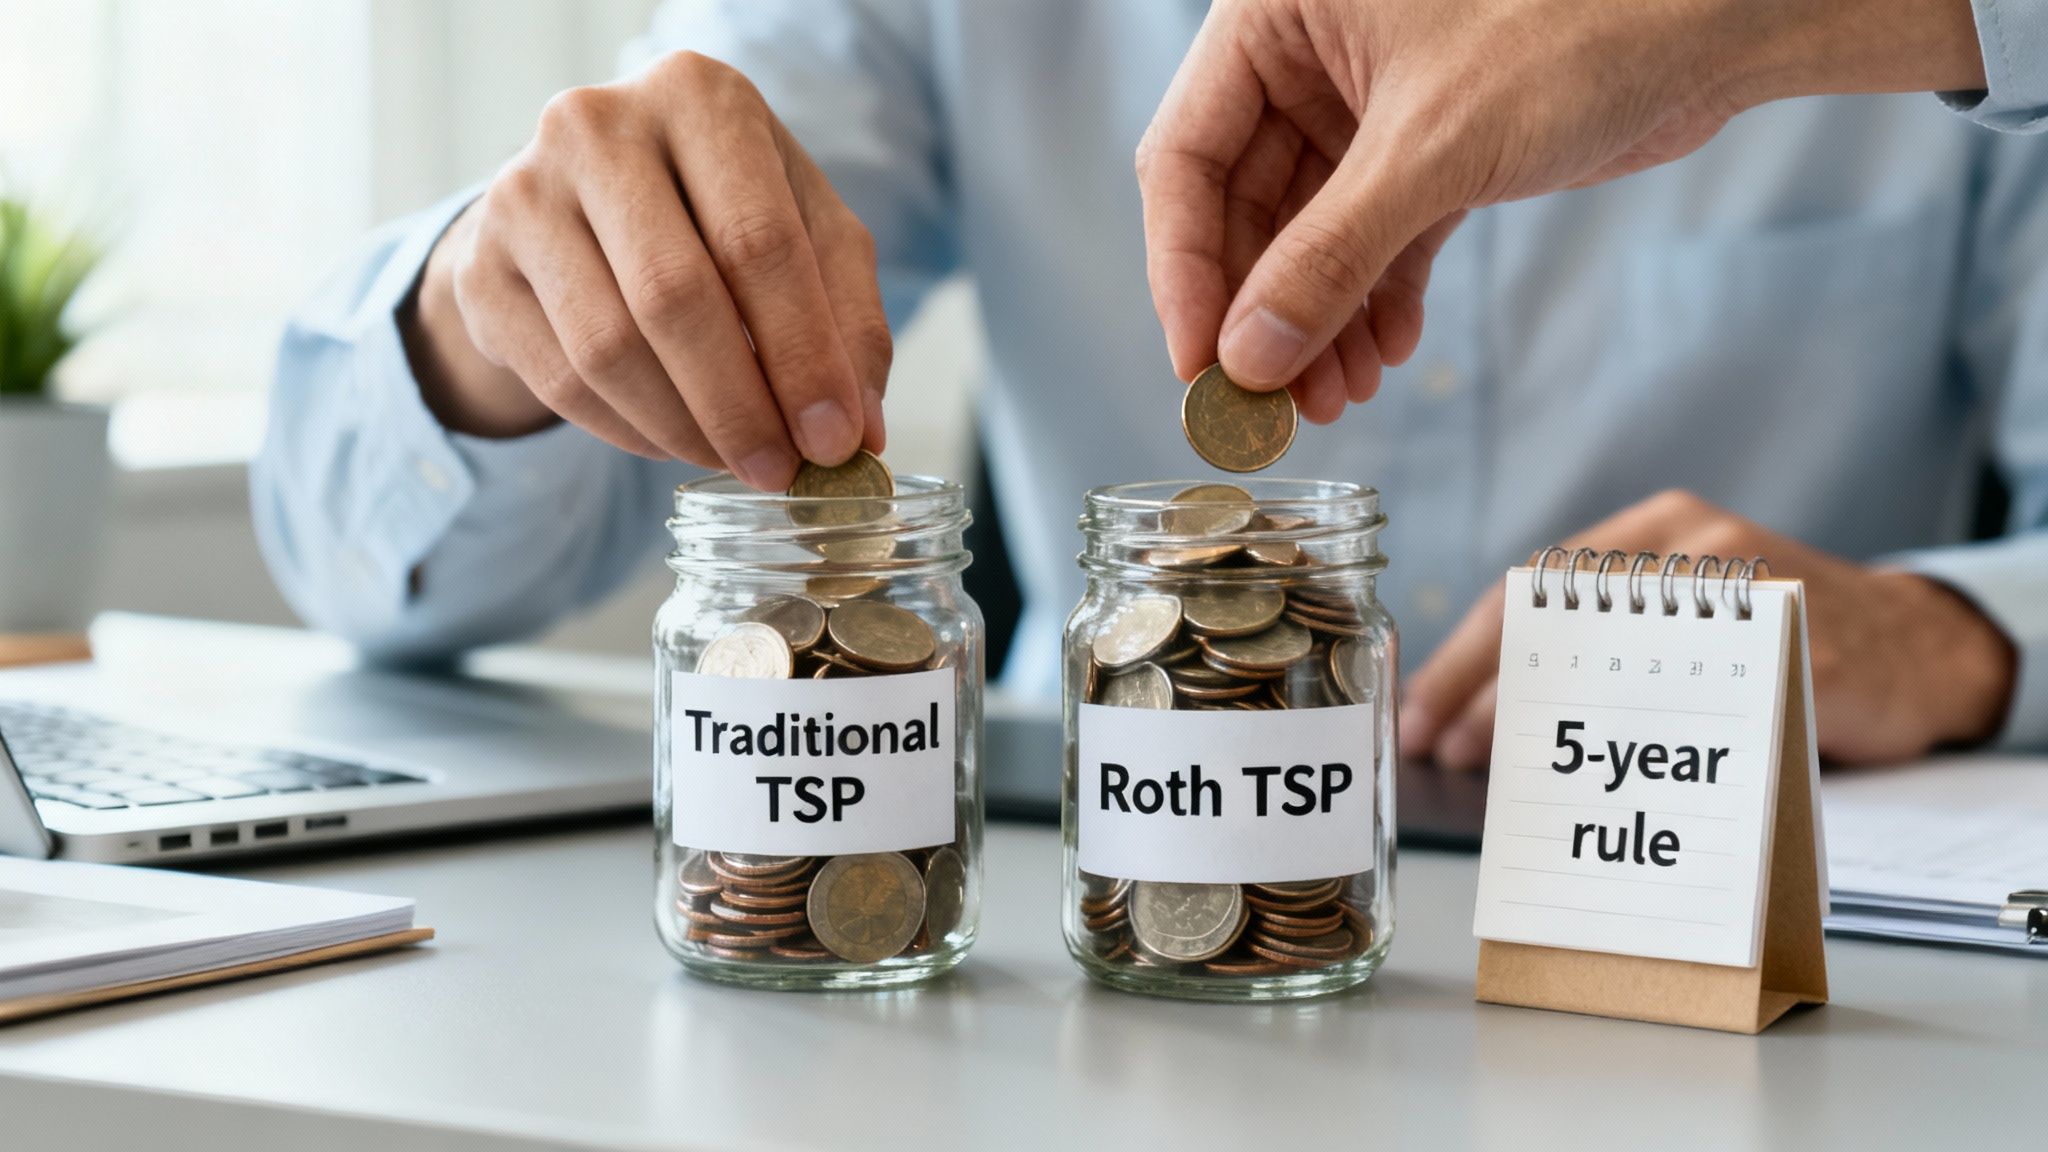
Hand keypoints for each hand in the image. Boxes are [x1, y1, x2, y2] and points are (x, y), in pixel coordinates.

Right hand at [401, 52, 890, 488]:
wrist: (588, 199)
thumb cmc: (722, 209)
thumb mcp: (807, 232)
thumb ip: (848, 321)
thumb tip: (858, 432)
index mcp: (698, 97)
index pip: (758, 241)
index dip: (803, 355)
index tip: (835, 441)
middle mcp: (596, 127)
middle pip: (675, 296)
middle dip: (740, 406)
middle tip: (781, 472)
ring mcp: (523, 194)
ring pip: (609, 348)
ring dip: (685, 429)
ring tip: (736, 461)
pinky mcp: (482, 268)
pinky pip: (562, 379)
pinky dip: (629, 431)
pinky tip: (674, 442)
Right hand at [1138, 0, 1986, 407]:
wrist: (1717, 22)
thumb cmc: (1579, 27)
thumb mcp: (1431, 151)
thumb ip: (1328, 258)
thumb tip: (1248, 360)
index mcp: (1275, 16)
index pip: (1184, 157)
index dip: (1183, 271)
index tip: (1199, 366)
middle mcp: (1307, 56)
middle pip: (1240, 209)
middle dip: (1263, 313)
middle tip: (1270, 406)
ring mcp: (1363, 104)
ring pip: (1306, 236)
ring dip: (1318, 323)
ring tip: (1338, 398)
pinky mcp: (1424, 146)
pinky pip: (1371, 239)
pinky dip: (1375, 300)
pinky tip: (1388, 353)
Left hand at [1401, 491, 2016, 769]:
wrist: (1919, 648)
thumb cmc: (1769, 643)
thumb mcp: (1674, 618)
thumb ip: (1597, 641)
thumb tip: (1475, 715)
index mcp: (1653, 529)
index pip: (1529, 588)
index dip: (1463, 656)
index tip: (1418, 712)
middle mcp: (1691, 547)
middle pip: (1556, 620)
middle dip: (1484, 691)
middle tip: (1441, 746)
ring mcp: (1743, 595)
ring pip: (1614, 661)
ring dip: (1546, 719)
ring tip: (1498, 769)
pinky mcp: (1792, 650)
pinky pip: (1695, 706)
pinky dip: (1639, 746)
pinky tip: (1603, 777)